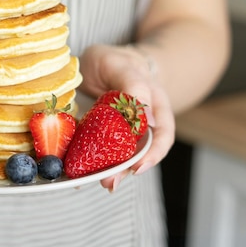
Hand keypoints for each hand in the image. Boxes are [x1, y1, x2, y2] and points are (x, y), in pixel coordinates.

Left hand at [79, 44, 174, 191]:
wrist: (104, 65)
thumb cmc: (113, 63)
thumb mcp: (118, 64)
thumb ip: (132, 83)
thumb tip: (147, 119)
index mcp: (154, 101)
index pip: (162, 131)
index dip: (153, 152)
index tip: (137, 166)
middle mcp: (145, 121)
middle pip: (144, 152)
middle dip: (127, 169)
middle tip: (110, 182)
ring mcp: (126, 131)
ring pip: (126, 157)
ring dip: (113, 172)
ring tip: (100, 183)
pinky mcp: (107, 137)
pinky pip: (105, 153)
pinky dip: (96, 165)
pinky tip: (83, 174)